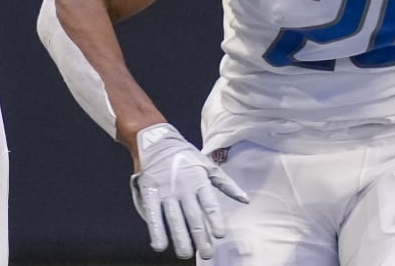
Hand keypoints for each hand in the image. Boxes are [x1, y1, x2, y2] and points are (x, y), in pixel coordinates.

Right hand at [129, 123, 247, 259]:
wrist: (155, 140)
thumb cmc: (184, 156)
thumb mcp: (208, 166)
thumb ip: (226, 185)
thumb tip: (245, 199)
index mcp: (199, 181)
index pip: (209, 204)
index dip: (215, 219)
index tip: (220, 234)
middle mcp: (184, 188)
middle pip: (193, 216)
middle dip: (200, 236)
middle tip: (207, 253)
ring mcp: (166, 191)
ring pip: (174, 218)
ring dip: (180, 237)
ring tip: (185, 253)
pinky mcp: (149, 192)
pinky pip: (153, 214)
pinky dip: (156, 230)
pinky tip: (160, 245)